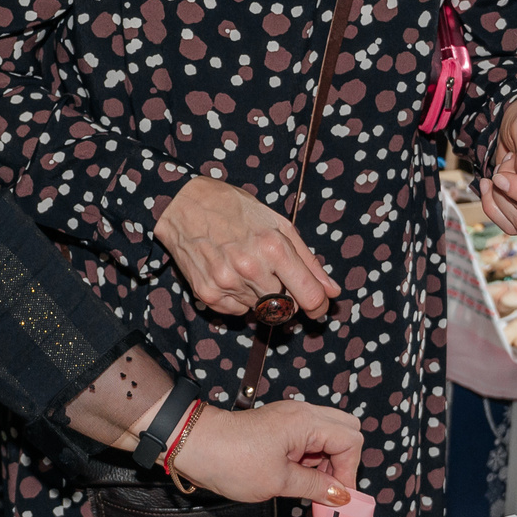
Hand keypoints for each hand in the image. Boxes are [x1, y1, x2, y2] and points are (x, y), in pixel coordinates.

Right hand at [153, 175, 339, 320]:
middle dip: (286, 296)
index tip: (318, 306)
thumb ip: (309, 262)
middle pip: (285, 307)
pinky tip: (230, 273)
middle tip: (274, 274)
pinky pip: (237, 311)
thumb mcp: (279, 225)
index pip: (310, 297)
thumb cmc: (235, 209)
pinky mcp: (208, 294)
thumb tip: (332, 292)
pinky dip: (239, 298)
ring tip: (246, 266)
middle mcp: (251, 268)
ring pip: (261, 310)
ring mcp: (227, 283)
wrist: (184, 205)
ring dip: (260, 294)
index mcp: (274, 247)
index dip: (319, 306)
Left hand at [168, 398, 363, 505]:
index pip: (351, 440)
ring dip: (325, 460)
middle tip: (326, 486)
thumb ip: (315, 486)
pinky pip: (308, 437)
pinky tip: (294, 476)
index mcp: (307, 421)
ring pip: (328, 434)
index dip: (349, 470)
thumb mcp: (279, 481)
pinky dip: (309, 457)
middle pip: (346, 430)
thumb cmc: (232, 462)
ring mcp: (290, 416)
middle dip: (342, 461)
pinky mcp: (278, 424)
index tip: (336, 495)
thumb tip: (341, 495)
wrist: (193, 446)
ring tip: (306, 484)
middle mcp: (302, 413)